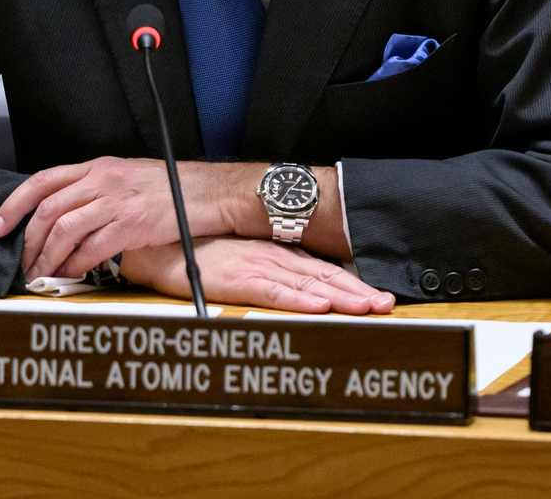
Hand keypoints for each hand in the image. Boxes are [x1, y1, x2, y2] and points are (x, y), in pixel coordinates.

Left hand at [0, 157, 255, 281]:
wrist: (207, 192)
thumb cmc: (169, 187)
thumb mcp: (125, 175)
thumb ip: (94, 189)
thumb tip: (62, 216)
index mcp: (98, 166)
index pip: (43, 180)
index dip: (14, 204)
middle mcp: (103, 180)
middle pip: (48, 210)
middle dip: (28, 241)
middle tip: (23, 262)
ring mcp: (117, 201)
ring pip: (64, 231)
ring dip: (47, 258)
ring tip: (42, 274)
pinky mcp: (132, 225)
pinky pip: (92, 249)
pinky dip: (76, 265)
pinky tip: (72, 274)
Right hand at [120, 237, 396, 314]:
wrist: (164, 243)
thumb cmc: (202, 254)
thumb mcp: (244, 262)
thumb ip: (272, 273)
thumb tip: (304, 290)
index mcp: (278, 254)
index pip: (324, 271)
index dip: (354, 284)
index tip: (379, 297)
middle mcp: (274, 258)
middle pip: (324, 277)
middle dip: (358, 291)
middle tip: (386, 304)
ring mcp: (258, 266)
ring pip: (307, 284)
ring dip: (340, 297)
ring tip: (367, 307)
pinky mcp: (239, 278)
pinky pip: (274, 291)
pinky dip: (298, 299)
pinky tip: (319, 306)